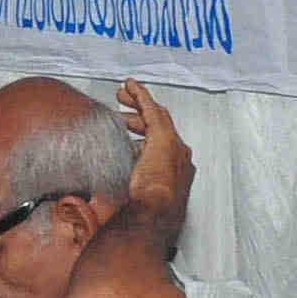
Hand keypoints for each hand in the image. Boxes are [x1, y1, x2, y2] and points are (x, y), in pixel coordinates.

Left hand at [115, 79, 194, 234]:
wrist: (155, 212)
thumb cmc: (147, 212)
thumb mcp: (139, 197)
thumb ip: (132, 185)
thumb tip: (116, 186)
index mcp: (176, 168)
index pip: (161, 143)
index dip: (146, 132)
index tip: (130, 129)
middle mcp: (179, 154)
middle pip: (161, 126)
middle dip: (141, 115)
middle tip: (123, 109)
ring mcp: (173, 145)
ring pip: (155, 116)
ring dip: (138, 104)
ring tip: (122, 95)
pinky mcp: (163, 137)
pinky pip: (151, 109)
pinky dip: (141, 95)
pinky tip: (131, 85)